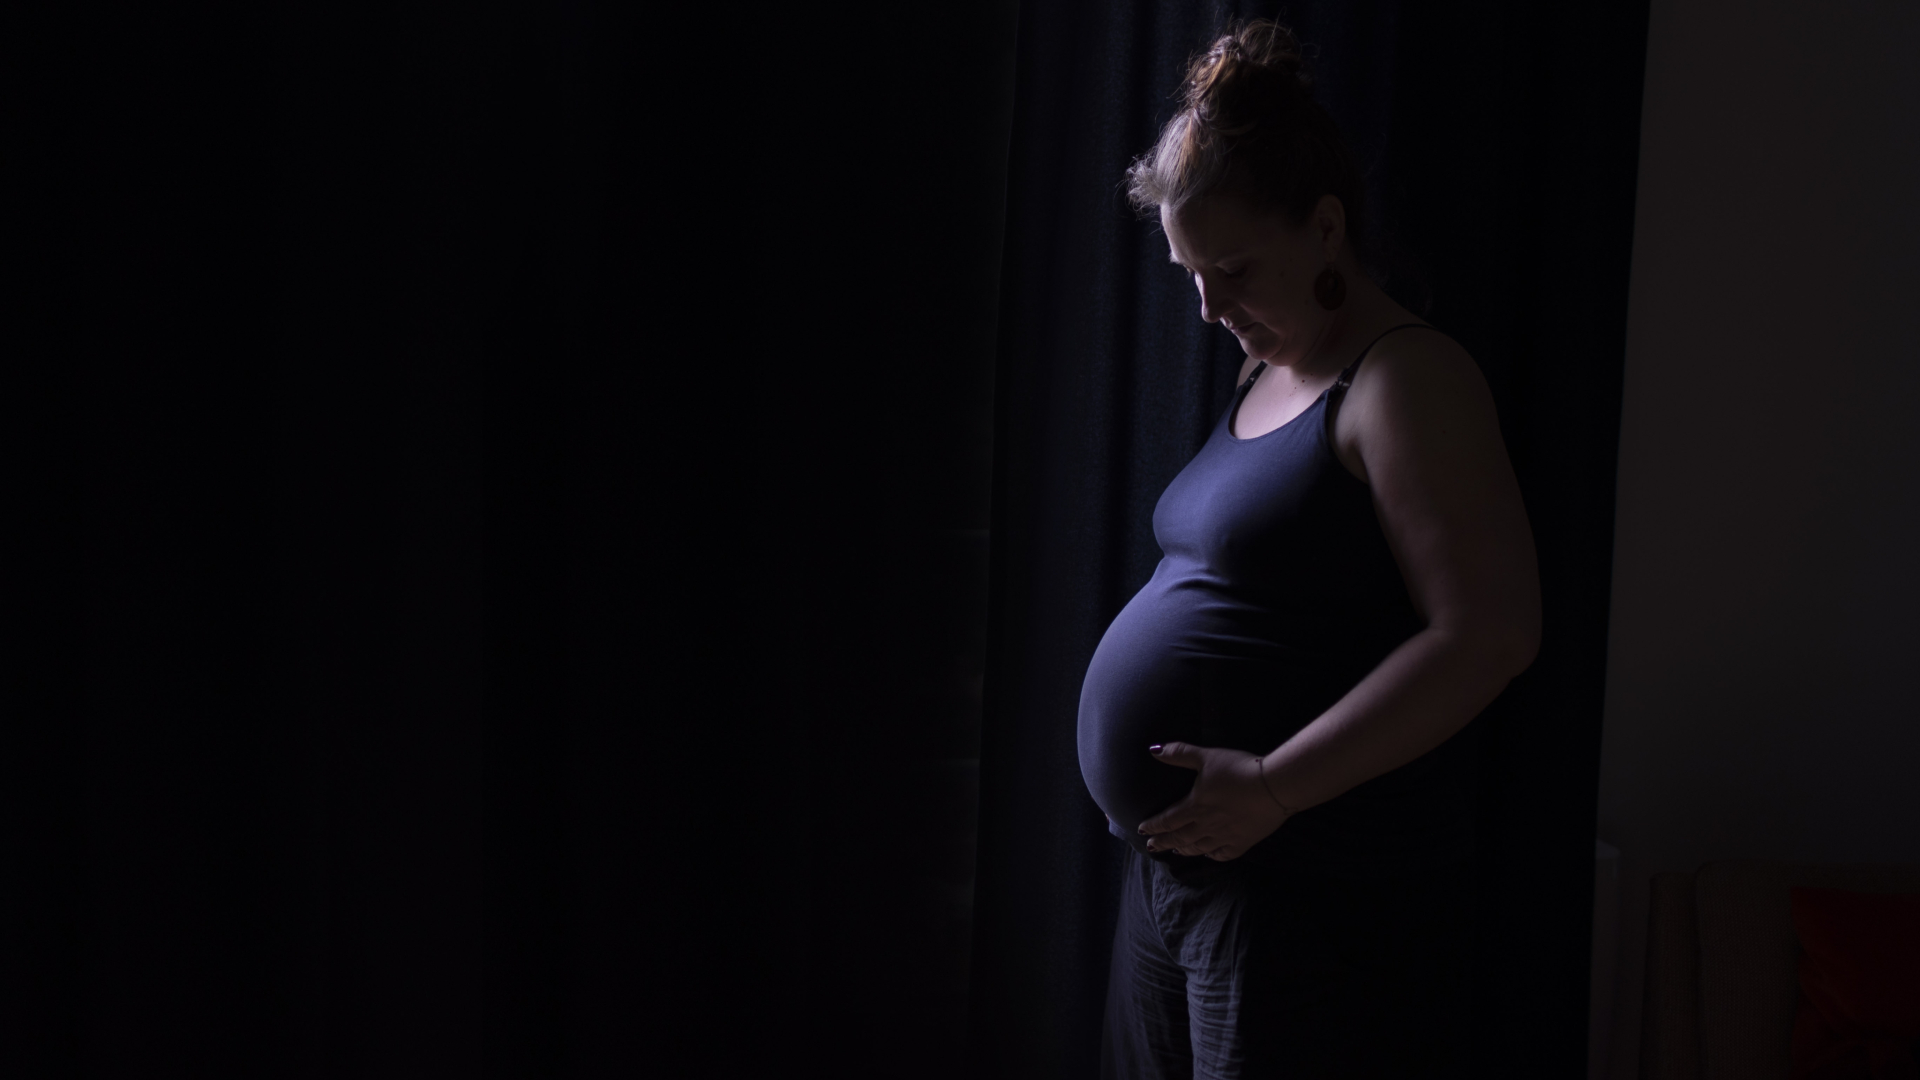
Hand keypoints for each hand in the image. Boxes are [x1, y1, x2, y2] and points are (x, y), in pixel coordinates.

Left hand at [1137, 742, 1291, 860]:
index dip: (1154, 825)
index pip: (1168, 819)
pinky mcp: (1243, 842)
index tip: (1142, 830)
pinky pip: (1223, 854)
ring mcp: (1225, 836)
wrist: (1273, 787)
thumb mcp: (1206, 756)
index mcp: (1195, 805)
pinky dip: (1212, 855)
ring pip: (1199, 847)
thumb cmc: (1238, 769)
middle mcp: (1206, 825)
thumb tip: (1153, 750)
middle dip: (1163, 842)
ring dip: (1184, 850)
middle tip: (1151, 848)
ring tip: (1175, 852)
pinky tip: (1208, 854)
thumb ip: (1179, 753)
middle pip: (1179, 837)